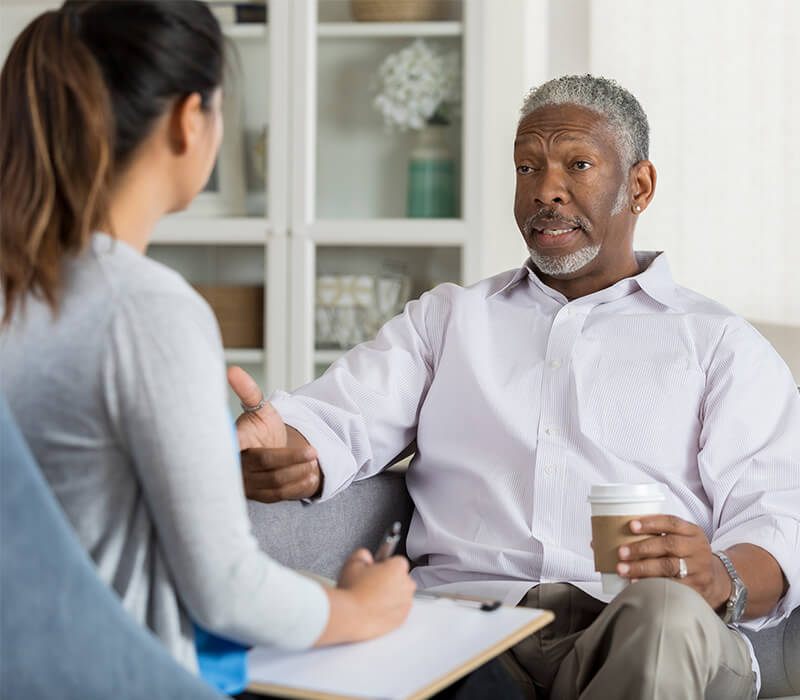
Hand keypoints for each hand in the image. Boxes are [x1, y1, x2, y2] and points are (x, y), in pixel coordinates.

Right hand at [228, 366, 321, 501]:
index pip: (232, 445)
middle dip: (291, 458)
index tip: (246, 446)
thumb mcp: (259, 408)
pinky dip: (297, 485)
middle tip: (313, 451)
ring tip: (314, 459)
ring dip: (298, 471)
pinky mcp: (259, 496)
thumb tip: (233, 370)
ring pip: (275, 481)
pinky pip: (279, 494)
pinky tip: (310, 474)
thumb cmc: (261, 428)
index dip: (236, 447)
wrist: (269, 451)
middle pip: (265, 463)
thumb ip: (248, 390)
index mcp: (233, 442)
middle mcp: (236, 466)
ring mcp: (247, 484)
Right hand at [316, 549, 415, 644]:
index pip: (397, 561)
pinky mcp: (401, 620)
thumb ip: (363, 555)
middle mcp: (406, 585)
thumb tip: (366, 557)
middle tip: (371, 585)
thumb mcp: (352, 563)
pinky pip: (398, 612)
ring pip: (400, 596)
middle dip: (389, 580)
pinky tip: (374, 609)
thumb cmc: (351, 592)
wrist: (349, 617)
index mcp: (397, 568)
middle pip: (401, 579)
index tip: (376, 570)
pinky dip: (390, 611)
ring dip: (390, 596)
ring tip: (371, 599)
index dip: (384, 565)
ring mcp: (405, 604)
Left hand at [616, 514, 729, 608]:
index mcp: (692, 532)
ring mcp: (698, 569)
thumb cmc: (687, 554)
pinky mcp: (696, 588)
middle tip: (621, 552)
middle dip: (642, 548)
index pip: (672, 523)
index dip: (651, 523)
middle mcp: (698, 548)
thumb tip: (615, 536)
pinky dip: (651, 583)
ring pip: (669, 566)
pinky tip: (636, 583)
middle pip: (669, 545)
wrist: (714, 579)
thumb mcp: (682, 538)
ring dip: (642, 568)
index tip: (631, 525)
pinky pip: (671, 585)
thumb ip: (658, 534)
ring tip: (623, 569)